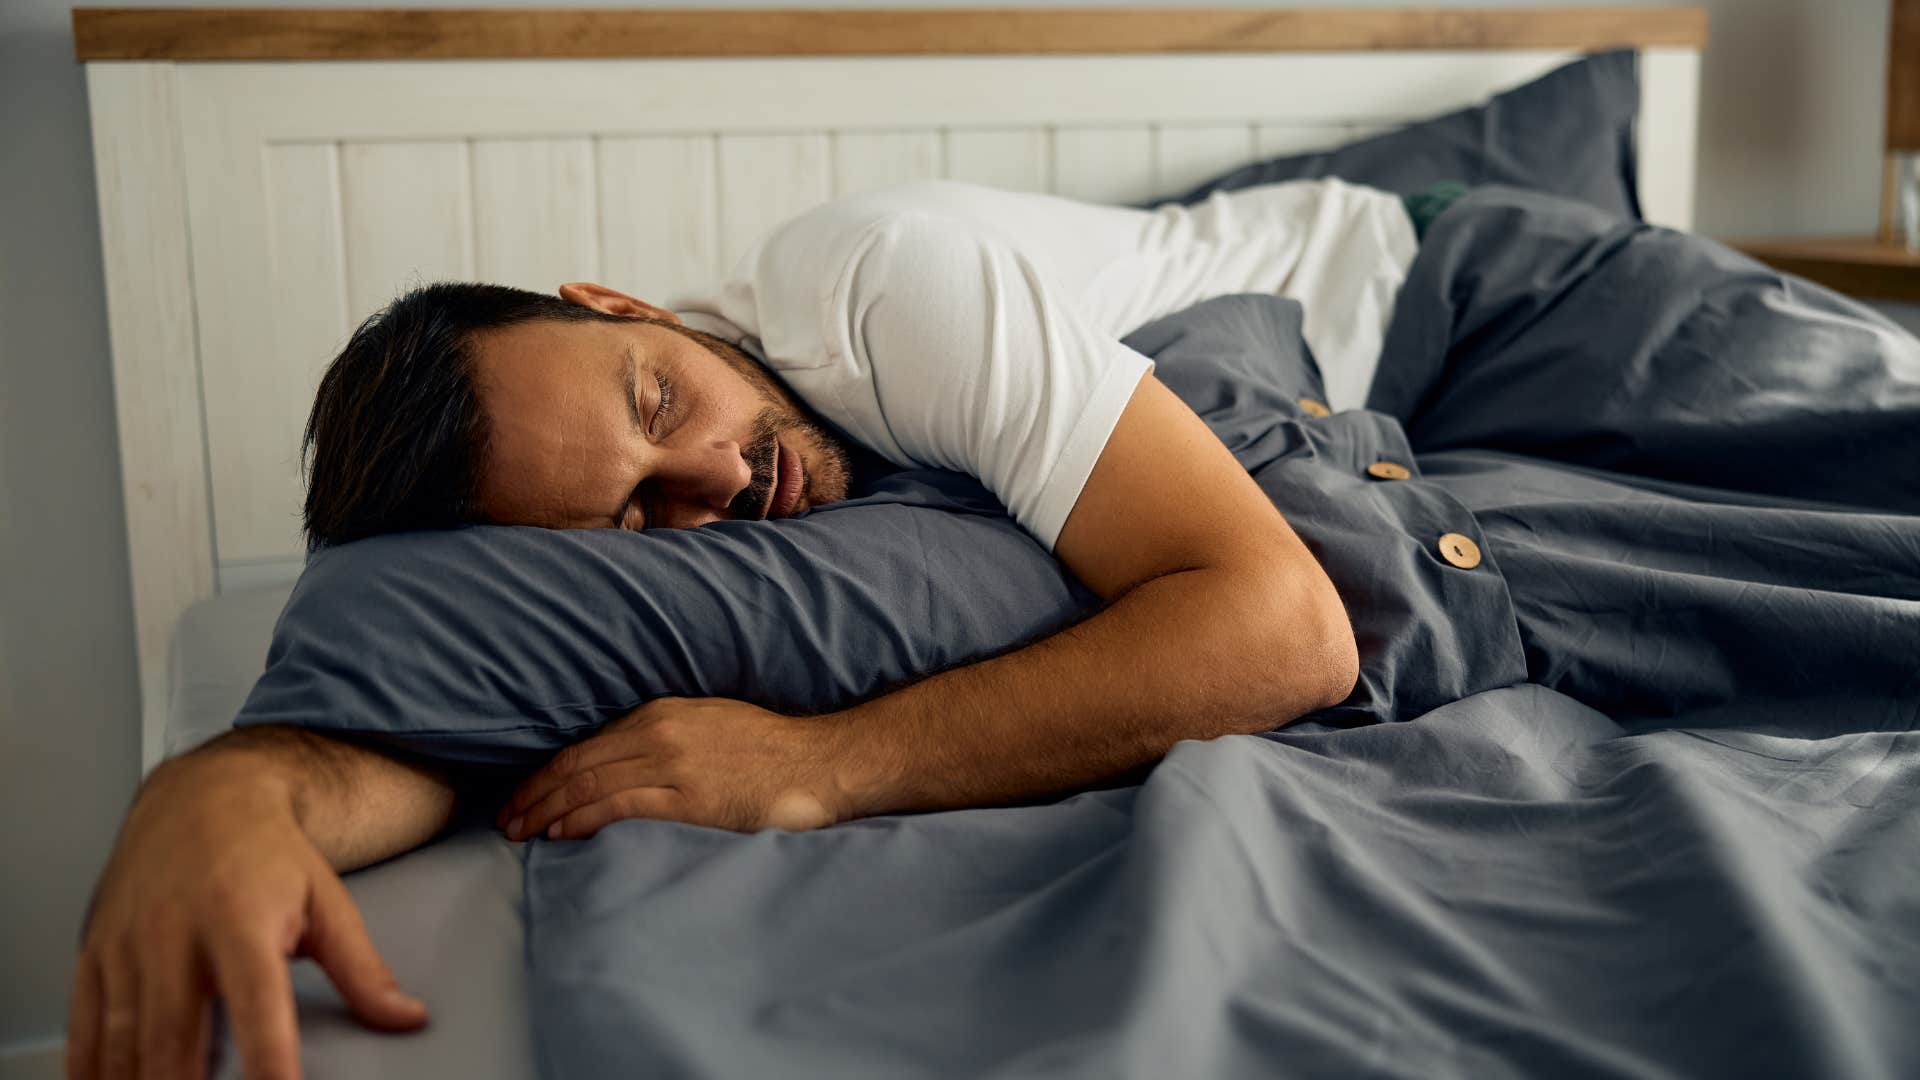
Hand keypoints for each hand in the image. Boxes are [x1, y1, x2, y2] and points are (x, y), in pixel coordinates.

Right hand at [69, 755, 426, 1079]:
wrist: (201, 797)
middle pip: (174, 1037)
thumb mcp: (327, 901)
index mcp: (241, 920)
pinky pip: (83, 1026)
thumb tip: (406, 1017)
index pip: (257, 1006)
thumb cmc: (266, 852)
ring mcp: (127, 945)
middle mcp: (175, 933)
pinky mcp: (94, 952)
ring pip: (123, 1041)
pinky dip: (91, 1068)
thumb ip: (363, 969)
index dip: (269, 1063)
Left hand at [497, 697, 852, 837]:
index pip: (584, 745)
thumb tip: (620, 763)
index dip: (546, 773)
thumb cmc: (768, 749)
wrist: (817, 762)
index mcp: (660, 713)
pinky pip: (620, 806)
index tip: (524, 795)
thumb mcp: (707, 723)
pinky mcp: (690, 798)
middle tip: (507, 820)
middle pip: (576, 765)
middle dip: (534, 794)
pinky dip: (583, 819)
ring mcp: (673, 765)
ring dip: (547, 810)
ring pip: (589, 785)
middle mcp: (659, 734)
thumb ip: (664, 737)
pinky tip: (561, 833)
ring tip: (521, 832)